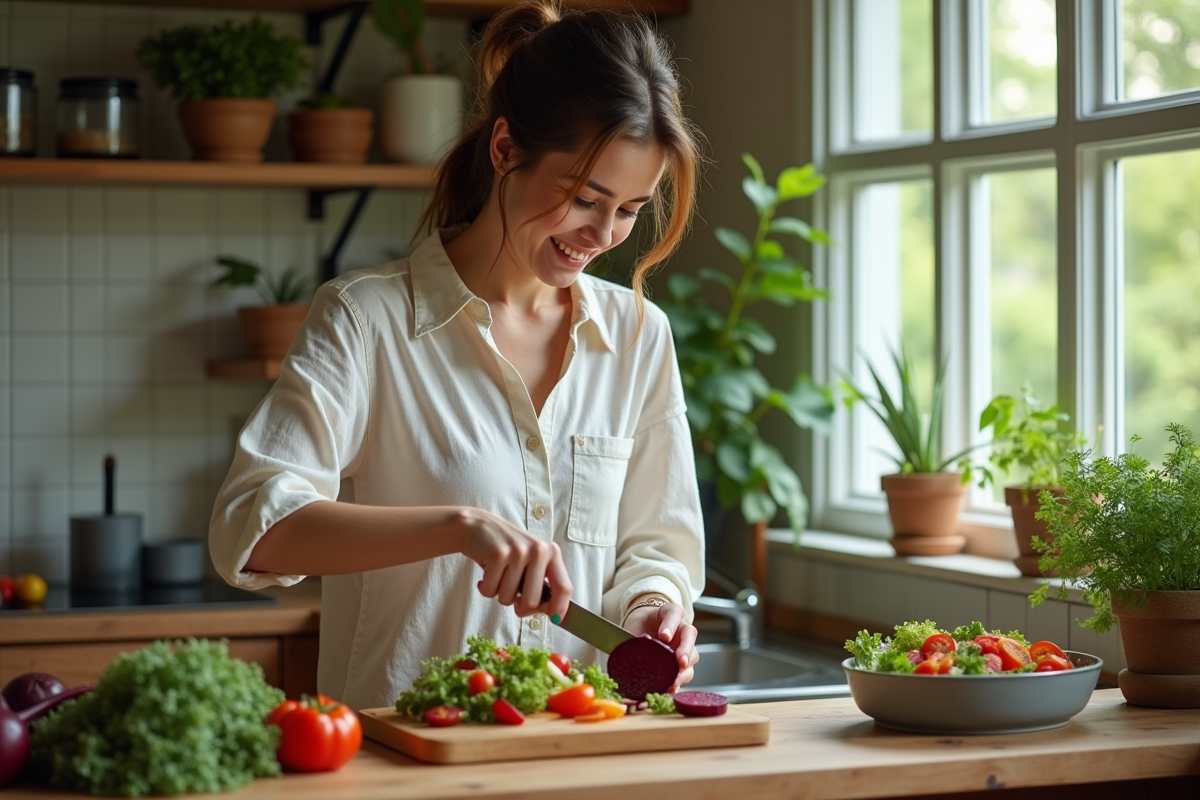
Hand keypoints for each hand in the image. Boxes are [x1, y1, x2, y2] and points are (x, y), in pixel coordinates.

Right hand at [454, 507, 571, 620]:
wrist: (478, 526)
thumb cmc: (507, 551)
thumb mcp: (530, 562)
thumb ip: (541, 584)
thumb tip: (554, 614)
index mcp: (551, 552)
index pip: (564, 587)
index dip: (559, 608)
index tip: (554, 620)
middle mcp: (538, 550)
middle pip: (533, 602)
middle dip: (520, 608)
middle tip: (512, 596)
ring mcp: (518, 552)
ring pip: (508, 598)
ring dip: (499, 594)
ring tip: (498, 575)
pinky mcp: (498, 554)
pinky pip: (491, 591)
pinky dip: (485, 588)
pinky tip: (486, 572)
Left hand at [624, 603, 698, 689]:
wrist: (643, 627)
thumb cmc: (641, 624)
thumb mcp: (635, 625)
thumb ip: (633, 636)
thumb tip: (627, 653)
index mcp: (670, 613)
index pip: (673, 614)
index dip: (670, 625)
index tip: (664, 636)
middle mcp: (682, 628)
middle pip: (689, 635)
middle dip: (685, 650)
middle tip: (680, 662)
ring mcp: (685, 645)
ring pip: (692, 656)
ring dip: (684, 670)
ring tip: (674, 681)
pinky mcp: (683, 662)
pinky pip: (686, 672)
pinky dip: (680, 681)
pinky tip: (672, 688)